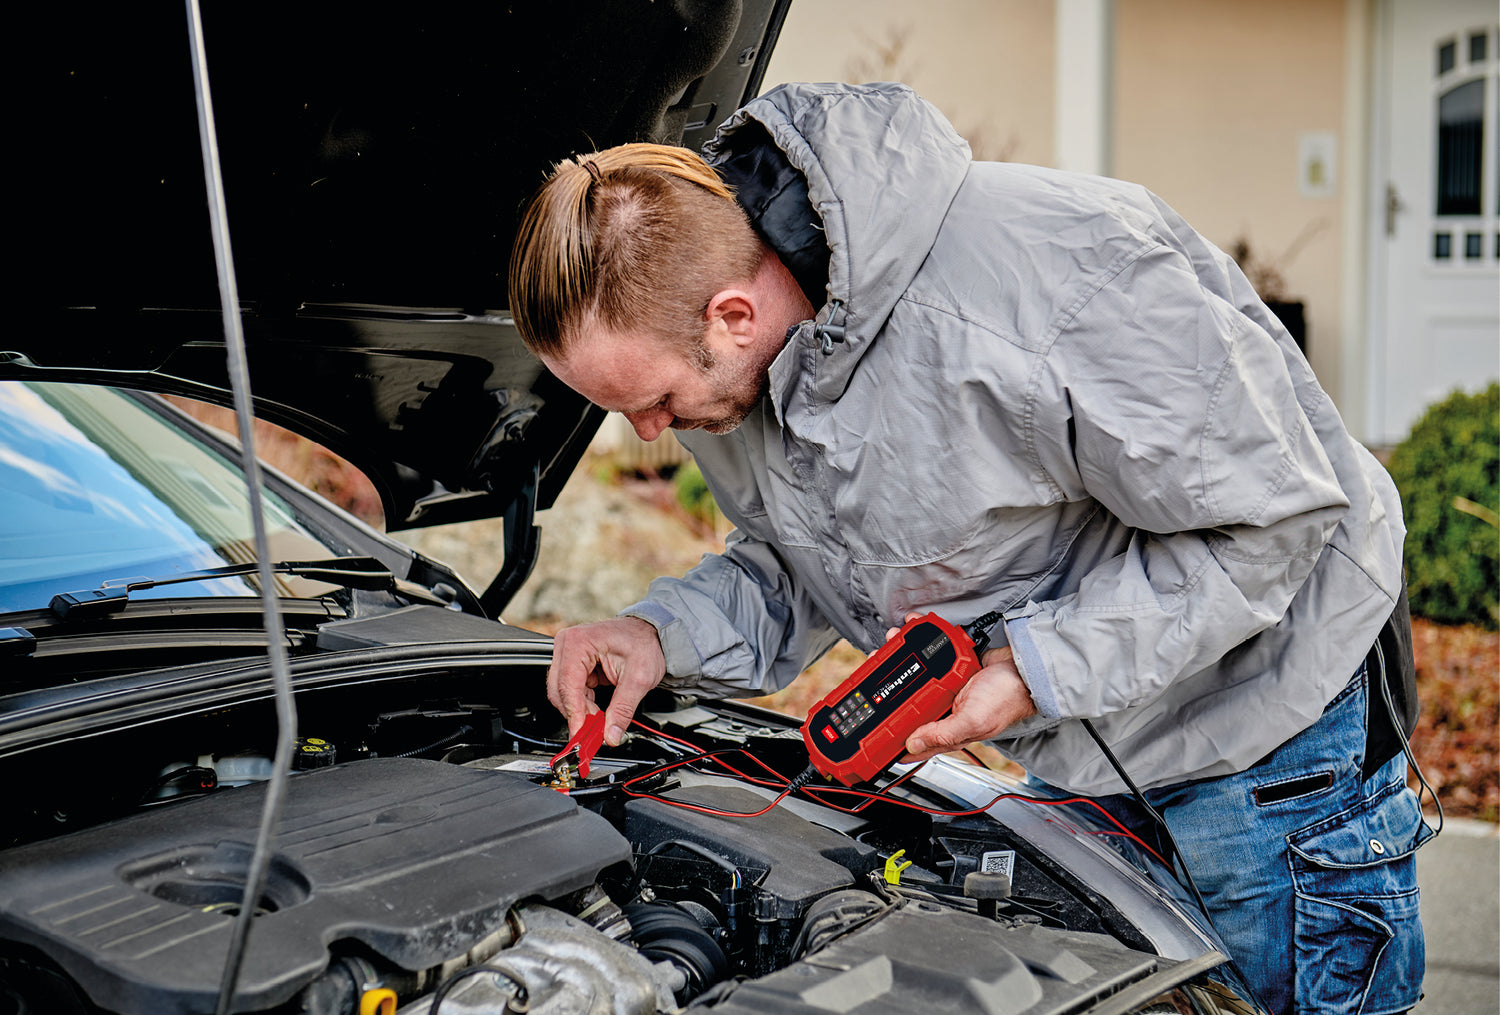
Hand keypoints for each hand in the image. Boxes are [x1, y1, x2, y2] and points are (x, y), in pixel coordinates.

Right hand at [547, 617, 665, 746]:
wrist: (651, 633)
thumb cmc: (645, 643)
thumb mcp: (639, 678)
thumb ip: (623, 709)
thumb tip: (611, 735)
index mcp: (579, 642)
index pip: (567, 685)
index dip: (574, 714)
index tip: (580, 736)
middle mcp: (567, 645)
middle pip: (559, 691)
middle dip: (577, 714)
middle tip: (593, 734)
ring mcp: (568, 654)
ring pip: (563, 694)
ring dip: (581, 711)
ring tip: (601, 721)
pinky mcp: (573, 664)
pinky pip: (571, 691)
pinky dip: (583, 705)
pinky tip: (597, 711)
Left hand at [883, 613, 1036, 762]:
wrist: (1026, 668)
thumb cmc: (1007, 699)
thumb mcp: (973, 721)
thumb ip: (943, 734)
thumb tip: (913, 742)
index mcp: (945, 730)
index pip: (909, 740)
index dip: (886, 736)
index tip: (864, 725)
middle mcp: (941, 710)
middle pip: (903, 700)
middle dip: (886, 682)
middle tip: (875, 663)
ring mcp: (944, 688)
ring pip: (912, 673)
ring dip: (899, 654)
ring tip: (893, 640)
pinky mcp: (950, 667)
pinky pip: (929, 654)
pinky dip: (919, 640)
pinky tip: (913, 629)